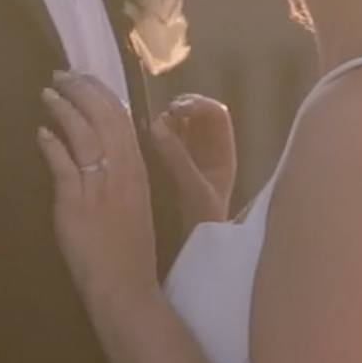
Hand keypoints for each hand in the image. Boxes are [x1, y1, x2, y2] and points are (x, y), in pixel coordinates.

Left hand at [37, 72, 156, 308]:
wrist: (125, 285)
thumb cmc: (131, 251)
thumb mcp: (134, 204)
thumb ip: (120, 177)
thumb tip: (100, 152)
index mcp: (137, 170)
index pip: (122, 119)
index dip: (102, 94)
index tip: (86, 79)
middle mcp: (122, 171)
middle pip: (103, 118)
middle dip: (82, 91)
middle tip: (62, 75)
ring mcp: (99, 186)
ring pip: (83, 134)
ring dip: (64, 110)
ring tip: (48, 94)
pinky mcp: (76, 203)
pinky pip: (63, 165)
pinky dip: (51, 144)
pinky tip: (41, 133)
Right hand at [150, 94, 235, 225]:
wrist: (191, 257)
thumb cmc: (199, 227)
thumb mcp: (193, 191)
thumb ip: (177, 158)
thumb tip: (157, 123)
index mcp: (221, 156)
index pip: (216, 115)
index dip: (199, 105)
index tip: (177, 108)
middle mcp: (205, 155)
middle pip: (194, 118)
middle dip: (177, 111)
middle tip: (158, 118)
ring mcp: (186, 163)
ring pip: (175, 130)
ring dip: (162, 125)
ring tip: (148, 131)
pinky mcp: (165, 173)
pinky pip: (160, 147)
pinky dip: (152, 141)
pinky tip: (140, 145)